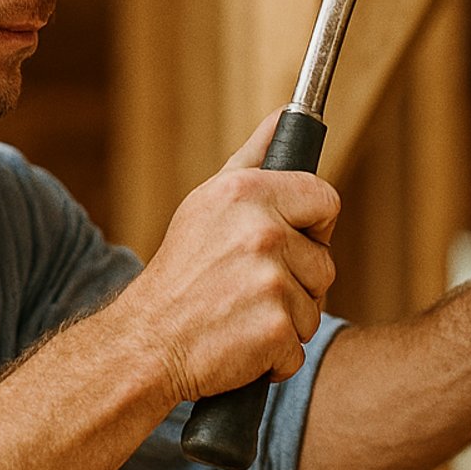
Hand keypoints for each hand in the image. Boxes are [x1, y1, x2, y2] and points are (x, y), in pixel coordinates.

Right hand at [119, 111, 340, 403]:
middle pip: (325, 261)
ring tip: (239, 315)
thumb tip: (285, 114)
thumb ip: (253, 160)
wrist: (145, 344)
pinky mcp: (274, 331)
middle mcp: (261, 232)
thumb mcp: (207, 204)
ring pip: (315, 306)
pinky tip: (239, 344)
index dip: (312, 226)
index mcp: (246, 193)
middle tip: (246, 288)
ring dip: (286, 320)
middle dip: (296, 282)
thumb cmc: (180, 273)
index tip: (286, 242)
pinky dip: (275, 356)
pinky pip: (300, 346)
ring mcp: (270, 283)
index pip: (326, 199)